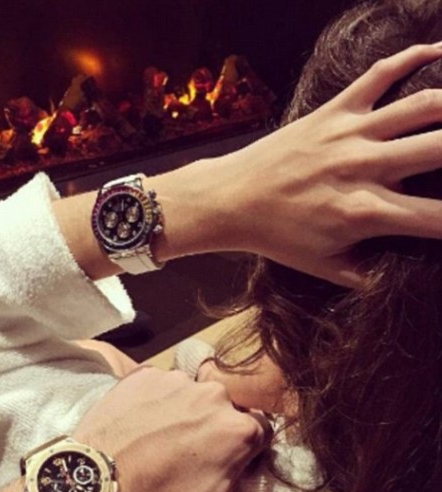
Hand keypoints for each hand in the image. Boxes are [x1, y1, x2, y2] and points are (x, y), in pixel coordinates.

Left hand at [74, 366, 333, 491]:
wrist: (91, 490)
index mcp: (238, 429)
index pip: (256, 435)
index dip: (239, 458)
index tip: (216, 475)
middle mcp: (212, 394)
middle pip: (227, 412)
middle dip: (215, 434)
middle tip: (185, 463)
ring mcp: (174, 380)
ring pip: (195, 397)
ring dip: (186, 416)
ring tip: (160, 445)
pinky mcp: (143, 375)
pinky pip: (163, 385)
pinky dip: (158, 402)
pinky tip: (142, 426)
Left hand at [180, 43, 441, 286]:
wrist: (230, 200)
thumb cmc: (276, 236)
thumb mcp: (323, 266)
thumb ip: (368, 275)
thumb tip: (401, 280)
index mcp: (366, 213)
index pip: (440, 219)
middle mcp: (364, 168)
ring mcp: (349, 134)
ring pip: (424, 107)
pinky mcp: (332, 113)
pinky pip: (378, 76)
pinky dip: (411, 58)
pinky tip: (438, 52)